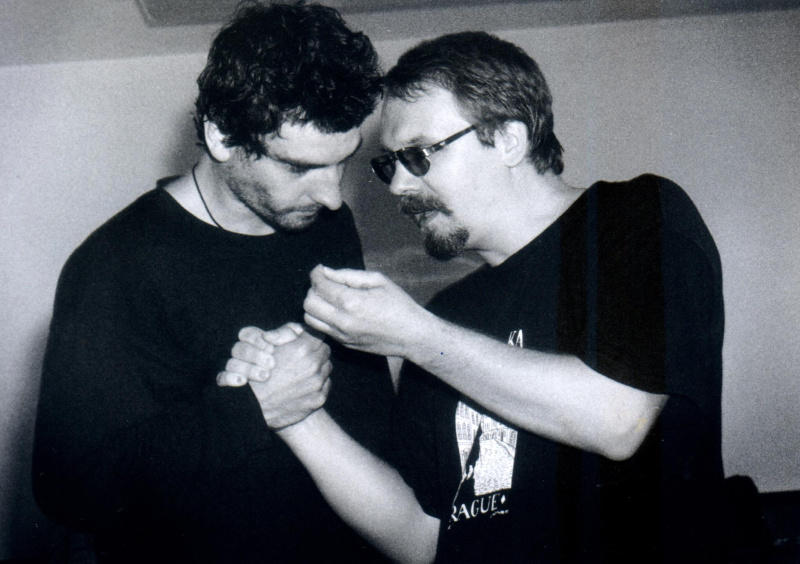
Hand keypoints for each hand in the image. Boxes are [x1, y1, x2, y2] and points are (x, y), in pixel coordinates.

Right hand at [217, 323, 303, 386]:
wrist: (298, 406)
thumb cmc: (300, 371)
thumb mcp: (300, 347)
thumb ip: (289, 333)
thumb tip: (269, 335)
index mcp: (258, 346)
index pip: (247, 335)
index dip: (256, 338)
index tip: (272, 347)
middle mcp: (246, 358)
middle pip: (239, 348)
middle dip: (254, 354)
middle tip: (272, 364)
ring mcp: (238, 373)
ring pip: (231, 363)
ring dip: (248, 368)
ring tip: (265, 376)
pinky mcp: (232, 387)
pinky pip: (221, 378)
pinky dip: (229, 378)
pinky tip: (242, 382)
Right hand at [218, 323, 331, 429]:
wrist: (255, 407)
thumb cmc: (258, 374)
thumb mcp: (268, 346)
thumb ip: (287, 333)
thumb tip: (301, 329)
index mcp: (301, 349)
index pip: (318, 334)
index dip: (310, 337)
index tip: (304, 341)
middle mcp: (313, 365)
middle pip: (325, 350)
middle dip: (315, 351)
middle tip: (303, 356)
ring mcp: (317, 383)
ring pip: (327, 367)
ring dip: (318, 366)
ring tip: (302, 371)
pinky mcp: (319, 398)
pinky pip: (326, 384)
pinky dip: (318, 383)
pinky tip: (303, 385)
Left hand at [303, 265, 429, 356]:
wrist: (411, 335)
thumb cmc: (398, 304)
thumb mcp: (378, 280)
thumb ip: (348, 275)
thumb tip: (325, 271)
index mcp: (352, 302)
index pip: (319, 285)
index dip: (316, 274)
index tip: (320, 270)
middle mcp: (342, 321)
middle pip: (308, 303)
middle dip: (314, 289)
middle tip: (327, 284)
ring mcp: (341, 335)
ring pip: (309, 318)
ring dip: (315, 305)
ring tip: (329, 299)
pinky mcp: (343, 344)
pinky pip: (321, 329)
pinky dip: (322, 317)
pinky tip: (337, 311)